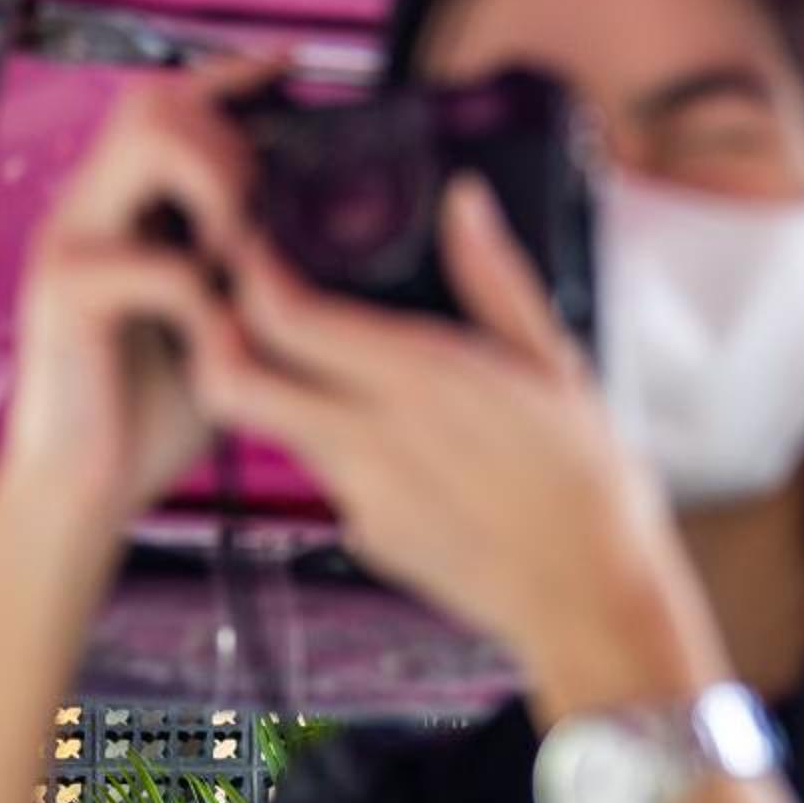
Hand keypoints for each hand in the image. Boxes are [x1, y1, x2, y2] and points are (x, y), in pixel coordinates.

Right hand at [0, 60, 274, 537]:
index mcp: (120, 208)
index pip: (172, 103)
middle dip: (232, 137)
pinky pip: (152, 260)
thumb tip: (329, 242)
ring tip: (239, 253)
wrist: (82, 491)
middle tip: (264, 212)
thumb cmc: (147, 414)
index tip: (297, 69)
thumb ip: (251, 275)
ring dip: (217, 182)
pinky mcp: (64, 295)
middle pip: (157, 99)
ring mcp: (69, 244)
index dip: (235, 76)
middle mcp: (86, 210)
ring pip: (147, 141)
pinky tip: (215, 335)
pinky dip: (202, 292)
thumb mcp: (217, 325)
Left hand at [180, 172, 702, 673]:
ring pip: (278, 427)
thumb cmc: (588, 482)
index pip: (284, 318)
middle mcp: (370, 440)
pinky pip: (329, 478)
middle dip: (212, 337)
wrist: (591, 600)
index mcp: (417, 381)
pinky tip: (397, 443)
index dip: (248, 275)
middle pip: (233, 383)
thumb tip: (464, 203)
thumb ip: (494, 279)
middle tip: (230, 307)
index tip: (251, 248)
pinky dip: (339, 448)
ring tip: (327, 364)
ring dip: (283, 389)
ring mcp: (359, 497)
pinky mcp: (365, 538)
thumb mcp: (552, 364)